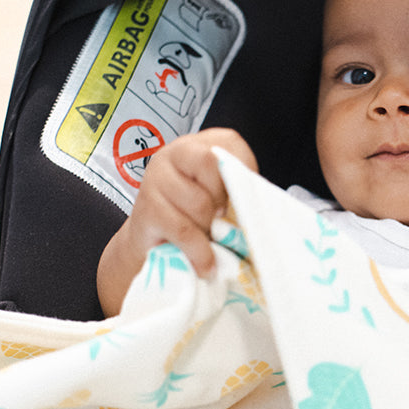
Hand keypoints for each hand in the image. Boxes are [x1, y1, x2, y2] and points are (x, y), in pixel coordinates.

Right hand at [97, 128, 257, 316]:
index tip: (240, 198)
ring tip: (209, 238)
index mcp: (200, 144)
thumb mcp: (222, 196)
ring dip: (210, 228)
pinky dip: (200, 251)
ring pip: (199, 202)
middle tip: (223, 218)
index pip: (230, 145)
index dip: (241, 175)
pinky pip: (183, 230)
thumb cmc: (198, 215)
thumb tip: (262, 207)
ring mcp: (156, 179)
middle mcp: (175, 153)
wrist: (155, 241)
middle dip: (223, 197)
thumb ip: (239, 191)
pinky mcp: (146, 210)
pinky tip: (206, 263)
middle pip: (209, 163)